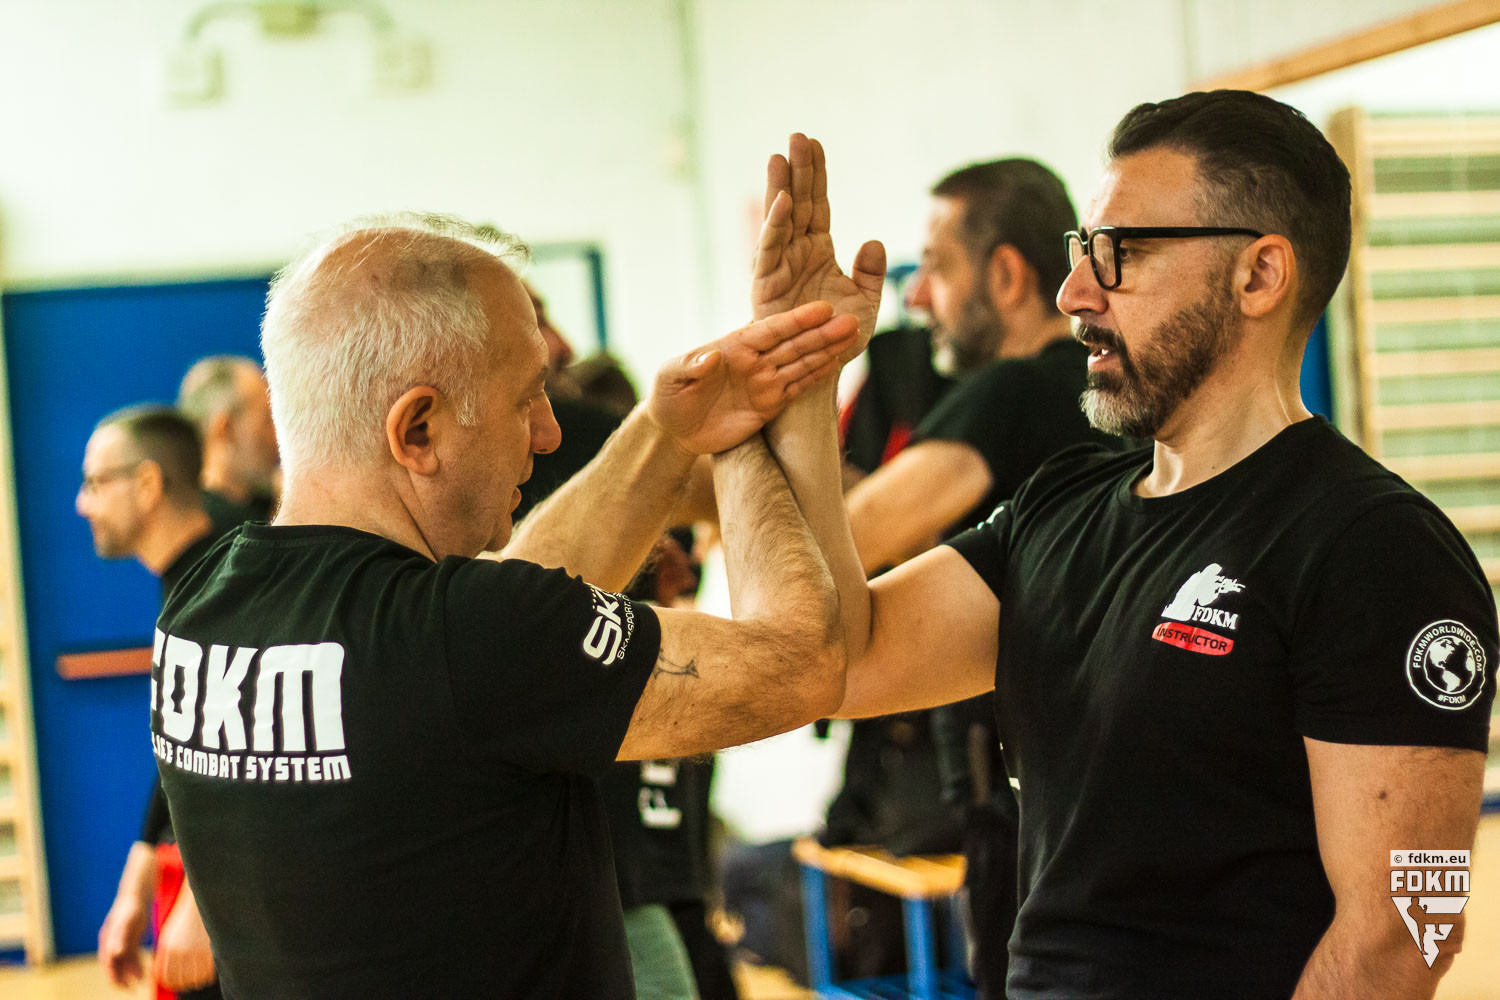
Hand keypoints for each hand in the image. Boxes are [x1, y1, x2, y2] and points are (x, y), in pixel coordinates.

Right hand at [97, 899, 147, 987]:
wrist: (136, 895)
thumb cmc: (131, 907)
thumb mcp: (127, 921)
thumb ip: (120, 937)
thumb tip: (115, 953)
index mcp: (108, 940)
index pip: (108, 964)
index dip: (114, 976)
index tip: (122, 987)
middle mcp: (112, 943)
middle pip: (115, 966)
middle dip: (122, 979)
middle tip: (132, 989)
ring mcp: (121, 941)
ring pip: (125, 962)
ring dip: (131, 973)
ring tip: (141, 981)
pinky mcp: (131, 939)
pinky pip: (132, 956)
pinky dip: (137, 964)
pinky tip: (144, 971)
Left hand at [153, 886, 216, 992]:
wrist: (203, 900)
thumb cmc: (186, 920)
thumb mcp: (171, 936)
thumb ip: (166, 956)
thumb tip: (165, 978)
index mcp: (167, 947)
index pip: (166, 978)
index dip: (172, 983)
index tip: (178, 981)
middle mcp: (179, 951)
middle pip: (180, 982)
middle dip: (185, 984)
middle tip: (190, 980)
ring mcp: (195, 951)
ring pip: (194, 980)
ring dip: (197, 981)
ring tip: (199, 976)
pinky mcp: (209, 949)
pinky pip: (207, 974)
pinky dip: (207, 976)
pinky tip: (207, 970)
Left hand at [649, 300, 856, 454]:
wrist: (674, 430)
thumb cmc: (668, 396)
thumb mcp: (671, 377)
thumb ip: (691, 365)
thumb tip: (712, 354)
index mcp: (733, 346)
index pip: (770, 330)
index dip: (796, 320)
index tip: (822, 309)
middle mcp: (754, 360)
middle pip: (793, 344)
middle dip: (822, 333)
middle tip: (851, 321)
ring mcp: (764, 381)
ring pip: (801, 364)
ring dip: (826, 351)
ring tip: (853, 336)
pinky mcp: (769, 404)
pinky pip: (797, 389)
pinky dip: (817, 377)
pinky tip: (836, 363)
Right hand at [753, 133, 885, 361]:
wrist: (818, 368)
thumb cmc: (838, 336)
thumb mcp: (867, 302)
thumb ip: (871, 272)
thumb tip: (873, 241)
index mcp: (818, 249)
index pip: (818, 204)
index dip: (817, 174)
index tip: (815, 143)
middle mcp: (796, 251)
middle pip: (798, 202)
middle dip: (798, 169)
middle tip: (797, 135)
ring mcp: (780, 265)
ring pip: (780, 219)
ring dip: (780, 187)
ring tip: (779, 155)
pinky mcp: (766, 283)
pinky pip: (771, 249)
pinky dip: (776, 225)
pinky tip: (782, 200)